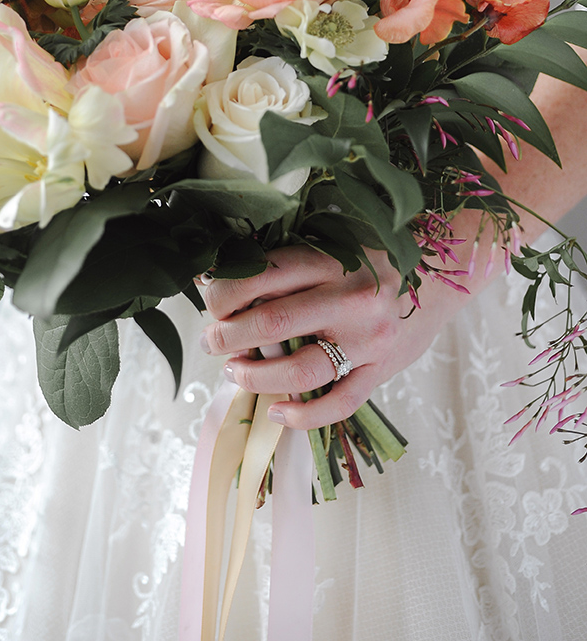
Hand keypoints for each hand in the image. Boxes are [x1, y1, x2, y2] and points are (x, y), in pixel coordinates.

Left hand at [198, 245, 458, 428]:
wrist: (447, 272)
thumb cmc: (378, 255)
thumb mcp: (335, 243)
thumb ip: (290, 262)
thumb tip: (224, 275)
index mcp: (333, 259)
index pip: (262, 276)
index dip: (224, 293)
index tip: (211, 300)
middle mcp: (351, 299)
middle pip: (272, 323)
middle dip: (228, 336)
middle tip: (213, 339)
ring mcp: (368, 340)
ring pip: (300, 370)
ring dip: (255, 375)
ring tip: (235, 369)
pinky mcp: (382, 370)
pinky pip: (339, 404)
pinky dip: (303, 415)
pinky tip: (277, 412)